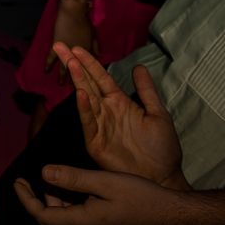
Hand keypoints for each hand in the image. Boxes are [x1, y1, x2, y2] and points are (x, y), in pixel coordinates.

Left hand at [13, 164, 187, 224]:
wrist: (175, 219)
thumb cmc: (143, 198)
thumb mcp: (104, 181)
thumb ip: (72, 178)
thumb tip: (43, 172)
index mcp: (83, 224)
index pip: (41, 216)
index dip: (25, 199)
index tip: (17, 181)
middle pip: (48, 224)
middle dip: (35, 202)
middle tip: (28, 182)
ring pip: (63, 224)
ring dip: (54, 203)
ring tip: (56, 180)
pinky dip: (70, 208)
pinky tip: (77, 190)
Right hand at [45, 3, 98, 83]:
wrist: (73, 13)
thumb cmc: (85, 23)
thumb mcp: (94, 35)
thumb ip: (96, 46)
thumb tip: (100, 56)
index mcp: (87, 52)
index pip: (87, 68)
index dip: (86, 76)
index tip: (86, 84)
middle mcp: (77, 55)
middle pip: (76, 69)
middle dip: (74, 79)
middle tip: (72, 88)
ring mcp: (66, 51)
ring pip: (64, 66)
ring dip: (62, 76)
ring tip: (60, 84)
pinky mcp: (57, 46)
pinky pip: (51, 57)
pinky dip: (48, 63)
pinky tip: (45, 70)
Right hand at [55, 43, 188, 189]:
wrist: (163, 178)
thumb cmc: (163, 149)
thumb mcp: (158, 114)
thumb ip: (147, 91)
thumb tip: (139, 66)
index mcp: (119, 103)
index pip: (101, 78)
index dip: (90, 63)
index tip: (77, 47)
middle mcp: (106, 112)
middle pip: (87, 83)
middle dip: (74, 65)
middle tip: (60, 46)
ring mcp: (99, 127)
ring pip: (86, 99)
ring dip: (78, 81)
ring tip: (71, 63)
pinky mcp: (96, 143)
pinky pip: (89, 123)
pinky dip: (84, 108)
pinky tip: (82, 94)